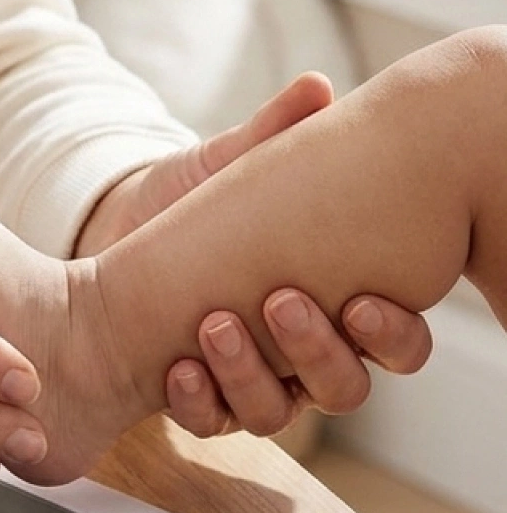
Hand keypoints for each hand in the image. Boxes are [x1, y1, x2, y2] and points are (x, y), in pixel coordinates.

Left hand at [76, 73, 433, 437]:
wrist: (115, 236)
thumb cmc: (191, 202)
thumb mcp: (225, 168)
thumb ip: (271, 136)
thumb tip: (317, 90)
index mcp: (338, 303)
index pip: (397, 341)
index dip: (393, 334)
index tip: (364, 301)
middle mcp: (304, 355)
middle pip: (344, 386)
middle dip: (318, 352)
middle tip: (282, 302)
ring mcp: (252, 382)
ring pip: (278, 412)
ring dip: (250, 374)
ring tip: (214, 323)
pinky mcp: (199, 399)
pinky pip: (211, 422)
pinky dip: (196, 400)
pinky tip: (177, 367)